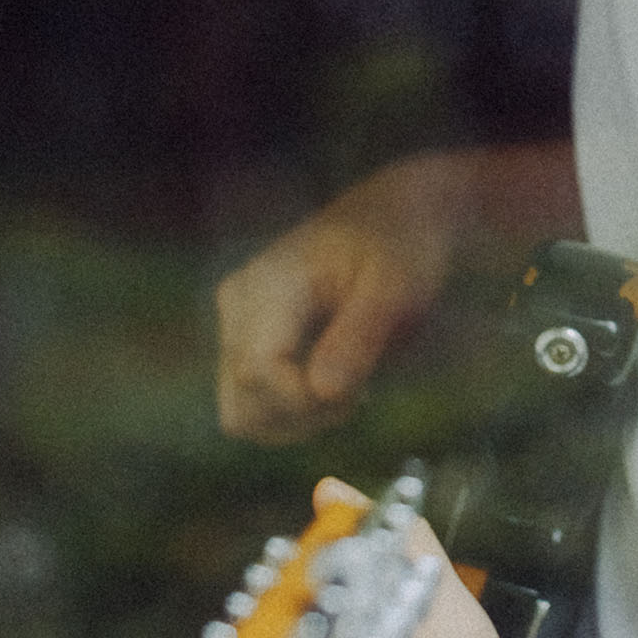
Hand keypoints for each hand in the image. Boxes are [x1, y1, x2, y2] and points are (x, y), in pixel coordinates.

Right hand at [216, 147, 584, 445]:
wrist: (397, 216)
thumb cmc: (402, 246)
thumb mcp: (397, 284)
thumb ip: (361, 335)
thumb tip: (322, 392)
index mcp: (266, 284)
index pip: (259, 374)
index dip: (306, 403)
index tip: (362, 395)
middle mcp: (237, 304)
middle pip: (244, 407)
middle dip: (304, 418)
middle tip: (361, 392)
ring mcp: (235, 324)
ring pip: (241, 416)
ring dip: (298, 421)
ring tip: (352, 388)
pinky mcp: (246, 343)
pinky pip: (254, 406)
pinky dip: (294, 413)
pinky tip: (336, 382)